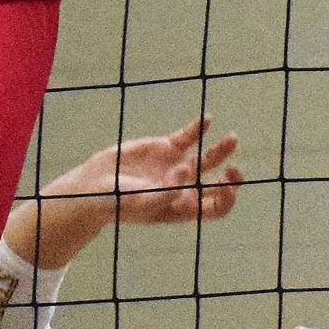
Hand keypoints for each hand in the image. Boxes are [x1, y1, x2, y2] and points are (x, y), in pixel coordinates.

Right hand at [50, 118, 242, 228]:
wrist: (95, 186)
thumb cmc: (118, 203)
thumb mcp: (142, 203)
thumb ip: (166, 191)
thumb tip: (186, 170)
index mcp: (184, 208)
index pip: (217, 207)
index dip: (227, 198)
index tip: (224, 186)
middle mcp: (185, 187)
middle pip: (219, 183)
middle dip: (232, 178)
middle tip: (233, 169)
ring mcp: (177, 166)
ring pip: (209, 157)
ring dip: (222, 149)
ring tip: (232, 138)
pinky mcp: (166, 148)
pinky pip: (188, 137)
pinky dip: (198, 128)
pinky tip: (207, 120)